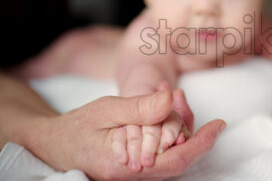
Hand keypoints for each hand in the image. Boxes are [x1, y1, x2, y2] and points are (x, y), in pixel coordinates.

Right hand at [28, 90, 224, 179]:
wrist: (52, 145)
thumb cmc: (76, 127)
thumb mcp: (106, 110)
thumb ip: (139, 108)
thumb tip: (170, 100)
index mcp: (126, 166)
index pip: (176, 160)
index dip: (201, 143)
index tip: (219, 125)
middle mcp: (133, 178)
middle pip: (177, 158)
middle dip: (190, 128)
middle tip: (182, 98)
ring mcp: (134, 177)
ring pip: (171, 157)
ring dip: (179, 130)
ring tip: (174, 100)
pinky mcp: (135, 170)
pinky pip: (160, 156)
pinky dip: (168, 135)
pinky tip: (164, 114)